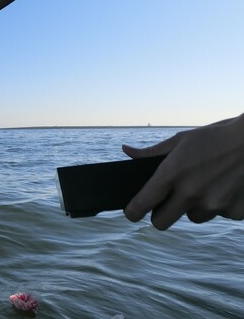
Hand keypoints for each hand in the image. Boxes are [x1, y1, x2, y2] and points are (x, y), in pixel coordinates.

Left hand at [123, 114, 243, 229]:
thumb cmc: (217, 136)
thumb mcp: (182, 139)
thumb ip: (152, 152)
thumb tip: (126, 152)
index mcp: (172, 174)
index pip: (142, 204)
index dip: (133, 212)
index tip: (132, 213)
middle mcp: (191, 193)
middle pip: (162, 222)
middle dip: (160, 215)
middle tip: (165, 203)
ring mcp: (214, 205)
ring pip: (193, 218)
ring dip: (194, 207)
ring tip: (205, 184)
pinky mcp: (235, 212)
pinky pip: (219, 215)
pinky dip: (220, 205)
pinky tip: (227, 186)